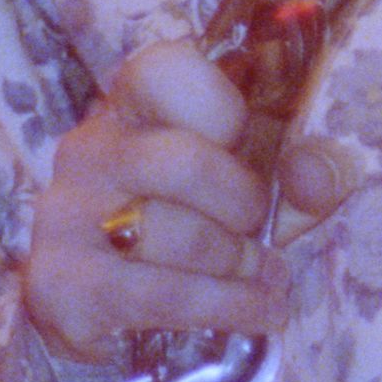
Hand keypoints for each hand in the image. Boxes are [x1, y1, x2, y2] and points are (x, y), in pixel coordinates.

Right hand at [23, 38, 356, 366]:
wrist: (106, 312)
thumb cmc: (189, 228)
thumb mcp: (252, 189)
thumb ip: (299, 174)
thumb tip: (318, 174)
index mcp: (129, 108)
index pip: (162, 69)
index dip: (220, 106)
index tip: (244, 139)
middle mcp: (89, 151)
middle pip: (181, 162)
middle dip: (241, 202)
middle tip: (259, 226)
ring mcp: (67, 217)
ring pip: (174, 236)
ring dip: (237, 262)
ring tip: (265, 275)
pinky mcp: (64, 284)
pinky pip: (163, 295)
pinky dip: (227, 305)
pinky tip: (261, 311)